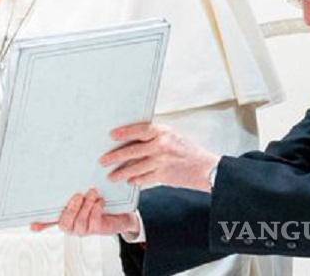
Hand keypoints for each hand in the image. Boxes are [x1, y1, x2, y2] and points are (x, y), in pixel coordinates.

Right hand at [31, 189, 138, 235]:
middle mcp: (72, 226)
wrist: (122, 211)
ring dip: (86, 206)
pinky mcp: (98, 230)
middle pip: (64, 224)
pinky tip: (101, 200)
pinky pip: (93, 222)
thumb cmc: (97, 201)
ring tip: (93, 192)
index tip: (32, 224)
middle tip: (79, 194)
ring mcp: (84, 230)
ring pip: (79, 223)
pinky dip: (97, 209)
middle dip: (71, 209)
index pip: (49, 222)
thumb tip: (55, 178)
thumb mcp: (83, 196)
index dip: (41, 224)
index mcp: (66, 217)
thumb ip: (70, 190)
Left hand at [101, 123, 218, 192]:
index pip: (139, 129)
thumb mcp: (172, 136)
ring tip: (111, 176)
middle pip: (132, 150)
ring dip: (121, 172)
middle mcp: (161, 145)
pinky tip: (129, 181)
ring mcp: (162, 161)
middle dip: (115, 156)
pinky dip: (135, 180)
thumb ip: (154, 136)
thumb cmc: (188, 150)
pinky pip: (144, 178)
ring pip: (135, 167)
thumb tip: (131, 138)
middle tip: (103, 160)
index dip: (124, 132)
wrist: (206, 168)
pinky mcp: (163, 175)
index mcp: (163, 131)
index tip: (112, 135)